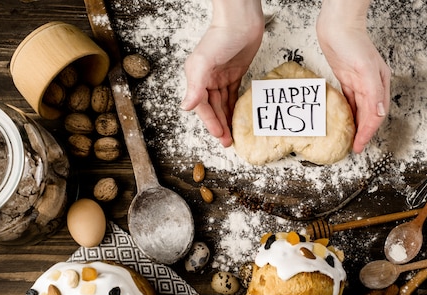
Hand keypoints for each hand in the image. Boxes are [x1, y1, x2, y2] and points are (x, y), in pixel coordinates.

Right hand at [181, 0, 263, 146]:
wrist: (241, 21)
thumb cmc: (221, 37)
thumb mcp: (204, 63)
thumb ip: (195, 86)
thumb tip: (185, 107)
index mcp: (197, 77)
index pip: (203, 106)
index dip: (211, 122)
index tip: (220, 135)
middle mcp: (207, 79)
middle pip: (213, 108)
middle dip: (220, 125)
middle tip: (228, 142)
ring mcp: (221, 77)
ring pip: (223, 104)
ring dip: (227, 119)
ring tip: (233, 136)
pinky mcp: (234, 74)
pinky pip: (232, 95)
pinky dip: (234, 107)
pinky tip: (237, 118)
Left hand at [317, 0, 390, 152]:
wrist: (338, 25)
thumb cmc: (352, 42)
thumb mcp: (365, 67)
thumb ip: (374, 91)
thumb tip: (379, 113)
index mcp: (379, 84)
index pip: (375, 115)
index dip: (368, 132)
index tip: (359, 146)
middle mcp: (371, 86)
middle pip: (369, 115)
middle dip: (364, 133)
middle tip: (355, 147)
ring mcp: (360, 83)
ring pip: (360, 110)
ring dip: (357, 125)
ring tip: (351, 139)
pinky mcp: (348, 79)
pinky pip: (350, 101)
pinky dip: (349, 113)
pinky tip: (344, 120)